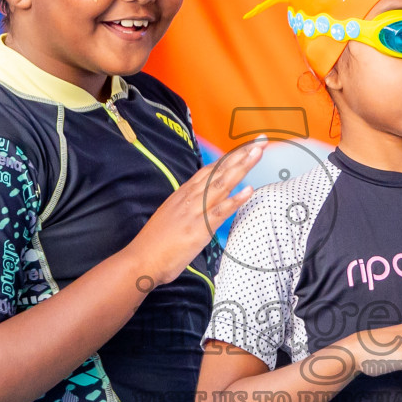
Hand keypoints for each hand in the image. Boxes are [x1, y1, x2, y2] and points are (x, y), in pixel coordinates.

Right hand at [126, 137, 265, 285]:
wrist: (141, 259)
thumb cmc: (156, 242)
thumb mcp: (172, 215)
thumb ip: (188, 206)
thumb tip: (203, 202)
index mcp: (184, 193)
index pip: (211, 169)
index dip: (229, 156)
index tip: (246, 146)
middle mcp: (190, 197)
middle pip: (219, 171)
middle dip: (241, 155)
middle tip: (260, 142)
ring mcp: (195, 211)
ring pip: (221, 184)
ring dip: (241, 167)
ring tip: (257, 154)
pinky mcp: (199, 229)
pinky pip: (220, 211)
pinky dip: (235, 199)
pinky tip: (249, 190)